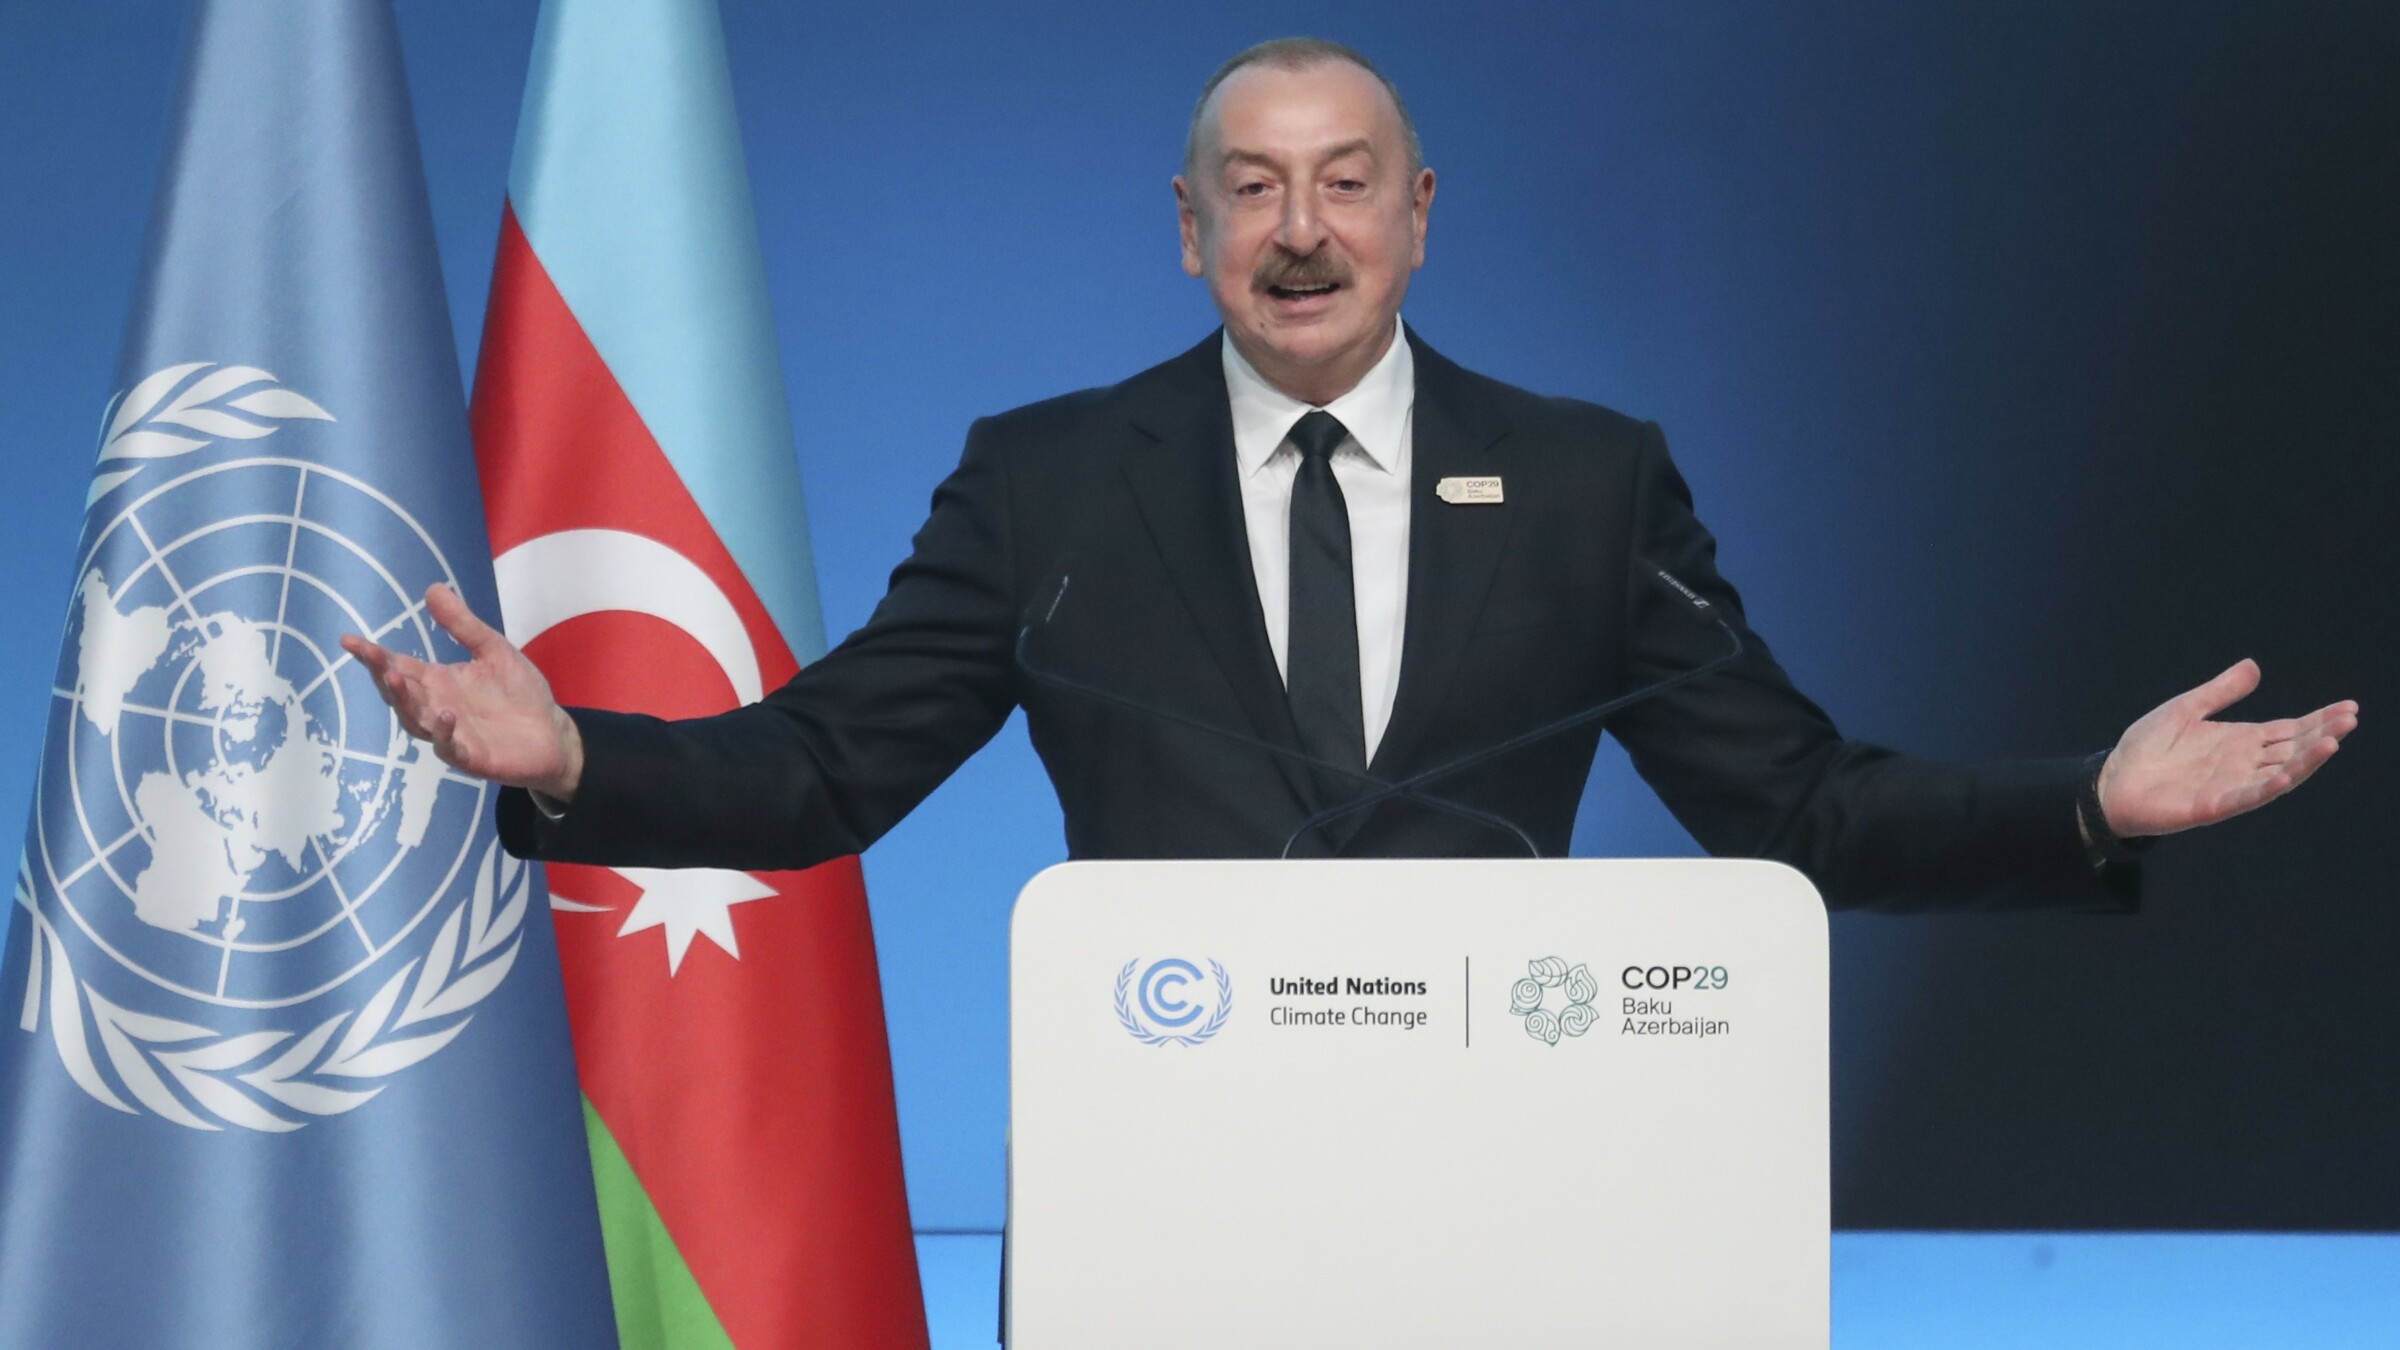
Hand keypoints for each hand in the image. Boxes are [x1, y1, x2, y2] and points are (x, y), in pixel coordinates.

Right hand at [340, 584, 584, 799]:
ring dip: (405, 701)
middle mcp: (435, 707)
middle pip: (399, 693)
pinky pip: (450, 747)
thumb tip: (432, 588)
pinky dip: (444, 733)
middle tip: (371, 656)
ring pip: (415, 720)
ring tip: (396, 679)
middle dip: (383, 674)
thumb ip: (463, 625)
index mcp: (437, 681)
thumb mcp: (493, 650)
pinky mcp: (471, 756)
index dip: (373, 656)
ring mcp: (450, 734)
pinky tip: (445, 715)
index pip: (398, 666)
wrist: (552, 732)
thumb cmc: (519, 692)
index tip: (349, 640)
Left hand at [2097, 658, 2357, 837]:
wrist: (2112, 781)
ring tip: (2332, 742)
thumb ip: (2220, 691)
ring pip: (2278, 774)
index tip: (2348, 707)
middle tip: (2350, 719)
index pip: (2290, 729)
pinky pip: (2246, 797)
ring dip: (2306, 761)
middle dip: (2322, 734)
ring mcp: (2231, 785)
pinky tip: (2286, 776)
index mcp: (2240, 741)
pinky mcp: (2212, 805)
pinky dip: (2267, 788)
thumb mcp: (2186, 710)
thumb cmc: (2147, 748)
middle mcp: (2243, 764)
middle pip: (2292, 749)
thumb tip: (2254, 666)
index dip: (2319, 719)